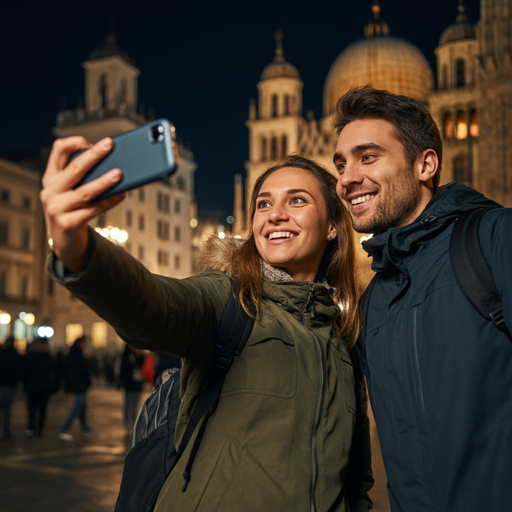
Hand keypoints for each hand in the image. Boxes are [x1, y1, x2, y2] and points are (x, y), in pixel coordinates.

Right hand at [40, 136, 125, 271]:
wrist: (66, 241)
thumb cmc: (74, 211)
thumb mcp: (72, 191)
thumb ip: (85, 178)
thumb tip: (113, 165)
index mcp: (51, 178)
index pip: (58, 150)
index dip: (74, 143)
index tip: (91, 142)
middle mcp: (50, 191)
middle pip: (74, 168)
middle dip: (93, 154)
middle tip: (109, 144)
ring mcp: (57, 208)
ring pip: (85, 191)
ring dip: (104, 181)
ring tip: (119, 173)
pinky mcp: (68, 223)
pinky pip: (93, 210)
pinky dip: (109, 202)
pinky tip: (121, 195)